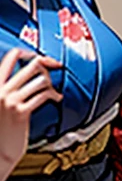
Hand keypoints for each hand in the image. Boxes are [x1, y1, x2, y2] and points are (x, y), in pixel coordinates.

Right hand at [0, 49, 61, 180]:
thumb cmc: (0, 128)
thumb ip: (7, 88)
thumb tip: (25, 76)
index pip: (11, 57)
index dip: (27, 52)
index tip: (38, 56)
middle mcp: (1, 90)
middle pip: (31, 65)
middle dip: (47, 64)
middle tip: (56, 66)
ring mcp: (10, 101)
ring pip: (40, 80)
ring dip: (51, 83)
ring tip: (53, 90)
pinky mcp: (20, 113)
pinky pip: (43, 95)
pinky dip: (54, 95)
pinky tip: (57, 98)